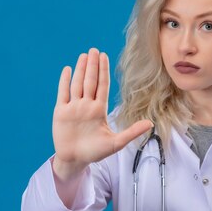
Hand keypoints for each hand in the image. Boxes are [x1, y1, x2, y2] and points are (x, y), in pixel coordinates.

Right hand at [52, 48, 152, 176]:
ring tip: (84, 55)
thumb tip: (151, 123)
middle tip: (94, 50)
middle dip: (92, 65)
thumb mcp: (116, 142)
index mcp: (99, 110)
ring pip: (77, 84)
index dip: (103, 71)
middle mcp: (86, 105)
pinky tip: (68, 70)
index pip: (102, 86)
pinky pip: (63, 93)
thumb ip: (132, 131)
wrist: (75, 160)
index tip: (104, 56)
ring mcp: (73, 108)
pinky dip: (64, 82)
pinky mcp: (61, 112)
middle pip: (90, 81)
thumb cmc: (95, 152)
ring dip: (80, 70)